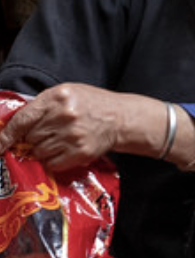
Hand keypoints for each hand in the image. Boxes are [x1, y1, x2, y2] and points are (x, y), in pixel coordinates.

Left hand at [0, 84, 132, 170]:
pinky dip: (55, 160)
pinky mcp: (80, 152)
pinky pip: (52, 163)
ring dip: (44, 149)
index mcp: (58, 97)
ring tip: (60, 140)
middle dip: (34, 138)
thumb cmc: (92, 104)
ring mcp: (73, 135)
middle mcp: (64, 116)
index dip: (6, 135)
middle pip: (30, 137)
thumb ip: (42, 105)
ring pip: (39, 152)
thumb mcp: (67, 94)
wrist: (121, 118)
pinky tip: (66, 150)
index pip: (22, 119)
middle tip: (49, 133)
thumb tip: (12, 127)